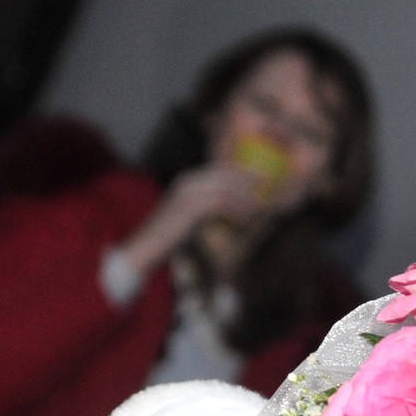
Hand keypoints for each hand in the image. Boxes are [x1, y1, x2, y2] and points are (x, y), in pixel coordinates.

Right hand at [113, 163, 263, 278]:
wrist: (147, 247)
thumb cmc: (172, 236)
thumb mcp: (194, 218)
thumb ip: (211, 210)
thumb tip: (236, 210)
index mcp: (188, 181)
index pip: (219, 168)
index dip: (241, 171)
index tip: (262, 178)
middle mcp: (187, 182)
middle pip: (225, 173)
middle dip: (248, 180)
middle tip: (267, 189)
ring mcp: (188, 193)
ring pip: (225, 187)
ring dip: (244, 197)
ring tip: (258, 208)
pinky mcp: (190, 208)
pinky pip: (221, 203)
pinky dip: (235, 210)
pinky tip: (244, 220)